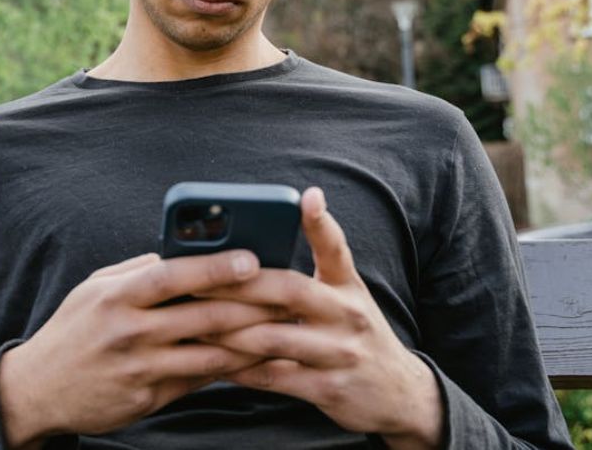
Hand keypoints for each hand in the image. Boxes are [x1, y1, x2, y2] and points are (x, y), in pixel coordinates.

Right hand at [0, 249, 286, 447]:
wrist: (37, 390)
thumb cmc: (73, 331)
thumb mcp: (94, 290)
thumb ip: (138, 272)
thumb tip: (180, 254)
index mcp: (116, 297)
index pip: (172, 276)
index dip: (213, 267)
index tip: (251, 258)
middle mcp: (129, 332)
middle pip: (202, 315)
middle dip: (250, 305)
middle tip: (287, 295)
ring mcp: (140, 369)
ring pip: (209, 353)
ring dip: (250, 341)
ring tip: (283, 329)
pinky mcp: (147, 399)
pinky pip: (198, 380)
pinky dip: (229, 368)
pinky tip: (255, 359)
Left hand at [195, 188, 443, 448]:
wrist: (397, 394)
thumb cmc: (354, 334)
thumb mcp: (347, 296)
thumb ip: (313, 271)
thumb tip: (262, 244)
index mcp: (349, 286)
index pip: (336, 249)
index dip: (321, 222)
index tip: (307, 197)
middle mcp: (348, 315)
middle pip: (290, 290)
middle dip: (238, 285)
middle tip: (197, 280)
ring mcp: (340, 353)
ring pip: (274, 337)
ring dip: (228, 331)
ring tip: (193, 322)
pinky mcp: (329, 388)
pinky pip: (274, 377)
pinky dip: (240, 368)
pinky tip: (213, 361)